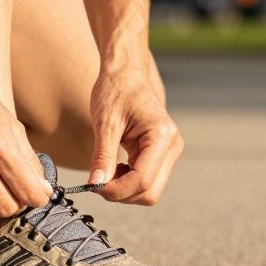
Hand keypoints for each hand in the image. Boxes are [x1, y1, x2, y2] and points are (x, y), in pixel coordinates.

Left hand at [88, 50, 183, 205]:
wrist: (126, 72)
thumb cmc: (116, 90)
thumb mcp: (105, 123)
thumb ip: (102, 156)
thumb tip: (95, 184)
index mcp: (162, 136)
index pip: (143, 181)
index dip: (116, 190)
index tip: (93, 186)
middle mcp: (172, 145)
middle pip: (150, 192)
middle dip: (121, 193)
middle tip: (96, 181)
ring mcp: (169, 151)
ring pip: (150, 190)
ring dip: (125, 189)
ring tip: (106, 170)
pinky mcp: (162, 154)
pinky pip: (148, 180)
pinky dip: (129, 182)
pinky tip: (115, 168)